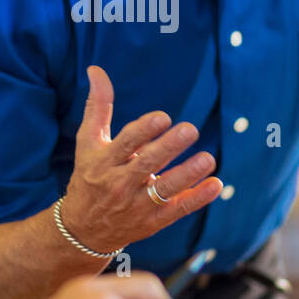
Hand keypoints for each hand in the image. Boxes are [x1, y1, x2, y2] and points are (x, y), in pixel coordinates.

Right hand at [60, 65, 222, 253]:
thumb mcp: (87, 142)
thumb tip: (96, 69)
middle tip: (191, 130)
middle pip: (146, 165)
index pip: (125, 143)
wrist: (83, 229)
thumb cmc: (89, 176)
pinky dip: (196, 199)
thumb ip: (98, 106)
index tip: (163, 117)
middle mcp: (119, 184)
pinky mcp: (152, 222)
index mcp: (104, 161)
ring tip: (208, 159)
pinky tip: (215, 184)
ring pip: (164, 190)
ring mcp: (136, 205)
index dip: (143, 131)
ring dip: (187, 175)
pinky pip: (176, 210)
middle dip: (169, 148)